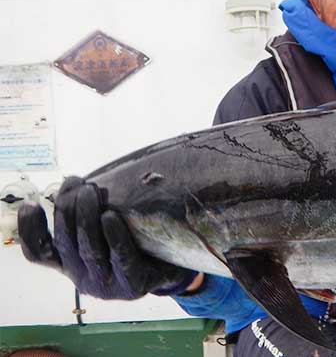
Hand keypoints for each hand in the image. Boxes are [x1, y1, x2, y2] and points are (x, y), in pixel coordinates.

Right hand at [17, 176, 198, 299]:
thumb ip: (87, 214)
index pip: (40, 253)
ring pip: (90, 250)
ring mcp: (108, 285)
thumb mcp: (105, 230)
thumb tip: (74, 182)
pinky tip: (111, 217)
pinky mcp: (134, 286)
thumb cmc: (133, 242)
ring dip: (87, 219)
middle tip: (77, 185)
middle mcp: (84, 278)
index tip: (31, 205)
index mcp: (71, 264)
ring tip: (89, 192)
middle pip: (67, 245)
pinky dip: (114, 237)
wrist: (174, 267)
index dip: (30, 231)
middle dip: (67, 212)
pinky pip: (122, 258)